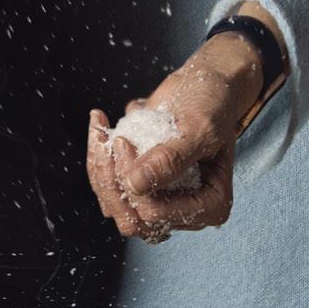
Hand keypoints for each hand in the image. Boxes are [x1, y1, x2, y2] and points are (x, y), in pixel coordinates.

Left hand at [85, 38, 258, 241]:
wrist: (200, 87)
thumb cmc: (209, 105)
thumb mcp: (197, 128)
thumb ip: (171, 159)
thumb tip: (136, 185)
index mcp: (210, 205)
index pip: (155, 215)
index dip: (132, 182)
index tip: (124, 141)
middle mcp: (185, 209)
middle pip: (131, 220)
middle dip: (111, 180)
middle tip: (110, 138)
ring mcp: (161, 199)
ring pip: (114, 206)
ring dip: (100, 168)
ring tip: (100, 128)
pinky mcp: (140, 184)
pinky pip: (109, 187)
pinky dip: (98, 159)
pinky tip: (99, 125)